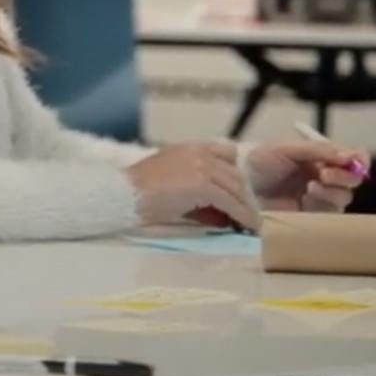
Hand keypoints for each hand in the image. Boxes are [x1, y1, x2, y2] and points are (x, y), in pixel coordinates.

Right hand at [125, 142, 259, 230]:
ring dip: (246, 208)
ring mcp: (202, 167)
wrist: (124, 194)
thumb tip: (220, 212)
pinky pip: (231, 202)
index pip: (227, 152)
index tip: (237, 192)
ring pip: (237, 188)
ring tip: (251, 224)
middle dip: (244, 196)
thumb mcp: (171, 182)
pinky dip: (241, 216)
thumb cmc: (140, 192)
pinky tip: (245, 227)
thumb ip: (196, 188)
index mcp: (189, 148)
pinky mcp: (204, 185)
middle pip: (235, 174)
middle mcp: (199, 153)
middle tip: (249, 214)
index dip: (235, 172)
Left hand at [245, 141, 368, 212]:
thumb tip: (351, 156)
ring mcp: (319, 198)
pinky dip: (324, 205)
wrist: (237, 183)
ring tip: (310, 186)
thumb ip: (318, 150)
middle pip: (353, 180)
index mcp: (321, 158)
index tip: (354, 161)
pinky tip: (307, 198)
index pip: (353, 158)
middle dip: (345, 177)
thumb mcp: (286, 149)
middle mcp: (324, 177)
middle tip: (325, 174)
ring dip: (333, 191)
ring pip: (344, 197)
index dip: (359, 160)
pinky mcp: (312, 216)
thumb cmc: (257, 161)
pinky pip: (331, 213)